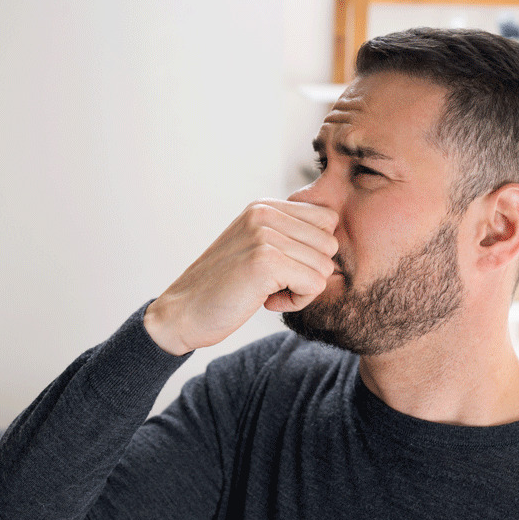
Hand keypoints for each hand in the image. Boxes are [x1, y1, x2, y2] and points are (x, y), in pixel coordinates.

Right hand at [144, 200, 338, 354]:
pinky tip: (267, 301)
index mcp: (264, 207)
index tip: (280, 269)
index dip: (312, 252)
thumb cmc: (222, 288)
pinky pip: (314, 284)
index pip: (326, 220)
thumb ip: (287, 236)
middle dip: (309, 271)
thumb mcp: (254, 248)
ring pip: (324, 266)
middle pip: (329, 243)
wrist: (181, 313)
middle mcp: (264, 213)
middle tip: (274, 285)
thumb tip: (337, 239)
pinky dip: (297, 301)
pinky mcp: (265, 262)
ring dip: (302, 289)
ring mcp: (264, 235)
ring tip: (267, 292)